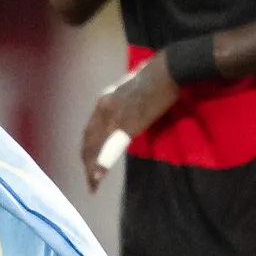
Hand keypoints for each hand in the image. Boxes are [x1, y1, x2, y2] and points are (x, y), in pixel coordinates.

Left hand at [79, 54, 179, 190]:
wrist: (168, 70)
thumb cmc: (156, 77)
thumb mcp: (131, 90)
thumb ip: (125, 105)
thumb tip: (128, 116)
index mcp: (105, 100)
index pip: (90, 130)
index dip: (88, 149)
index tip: (88, 164)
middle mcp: (104, 108)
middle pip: (89, 141)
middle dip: (87, 162)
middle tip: (91, 182)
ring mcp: (114, 116)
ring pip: (97, 146)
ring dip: (93, 168)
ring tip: (94, 184)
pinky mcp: (128, 123)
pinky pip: (112, 147)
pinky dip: (103, 162)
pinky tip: (99, 176)